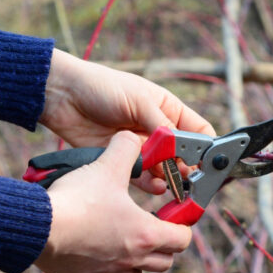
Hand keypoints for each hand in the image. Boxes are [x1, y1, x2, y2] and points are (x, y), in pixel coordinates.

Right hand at [34, 131, 191, 272]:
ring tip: (124, 255)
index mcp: (145, 233)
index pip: (183, 239)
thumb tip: (132, 137)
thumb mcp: (108, 165)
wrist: (39, 224)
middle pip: (163, 264)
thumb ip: (126, 147)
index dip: (181, 227)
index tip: (170, 217)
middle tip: (148, 230)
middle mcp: (131, 260)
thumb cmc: (78, 198)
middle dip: (161, 249)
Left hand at [40, 49, 216, 191]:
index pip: (198, 131)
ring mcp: (140, 146)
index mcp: (168, 109)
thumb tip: (184, 146)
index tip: (209, 163)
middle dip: (188, 168)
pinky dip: (150, 183)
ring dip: (169, 178)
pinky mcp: (122, 160)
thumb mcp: (138, 100)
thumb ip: (162, 125)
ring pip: (164, 168)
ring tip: (173, 185)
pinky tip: (156, 186)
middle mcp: (157, 129)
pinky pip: (142, 176)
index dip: (206, 147)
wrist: (63, 96)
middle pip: (183, 154)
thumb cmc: (102, 87)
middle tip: (190, 180)